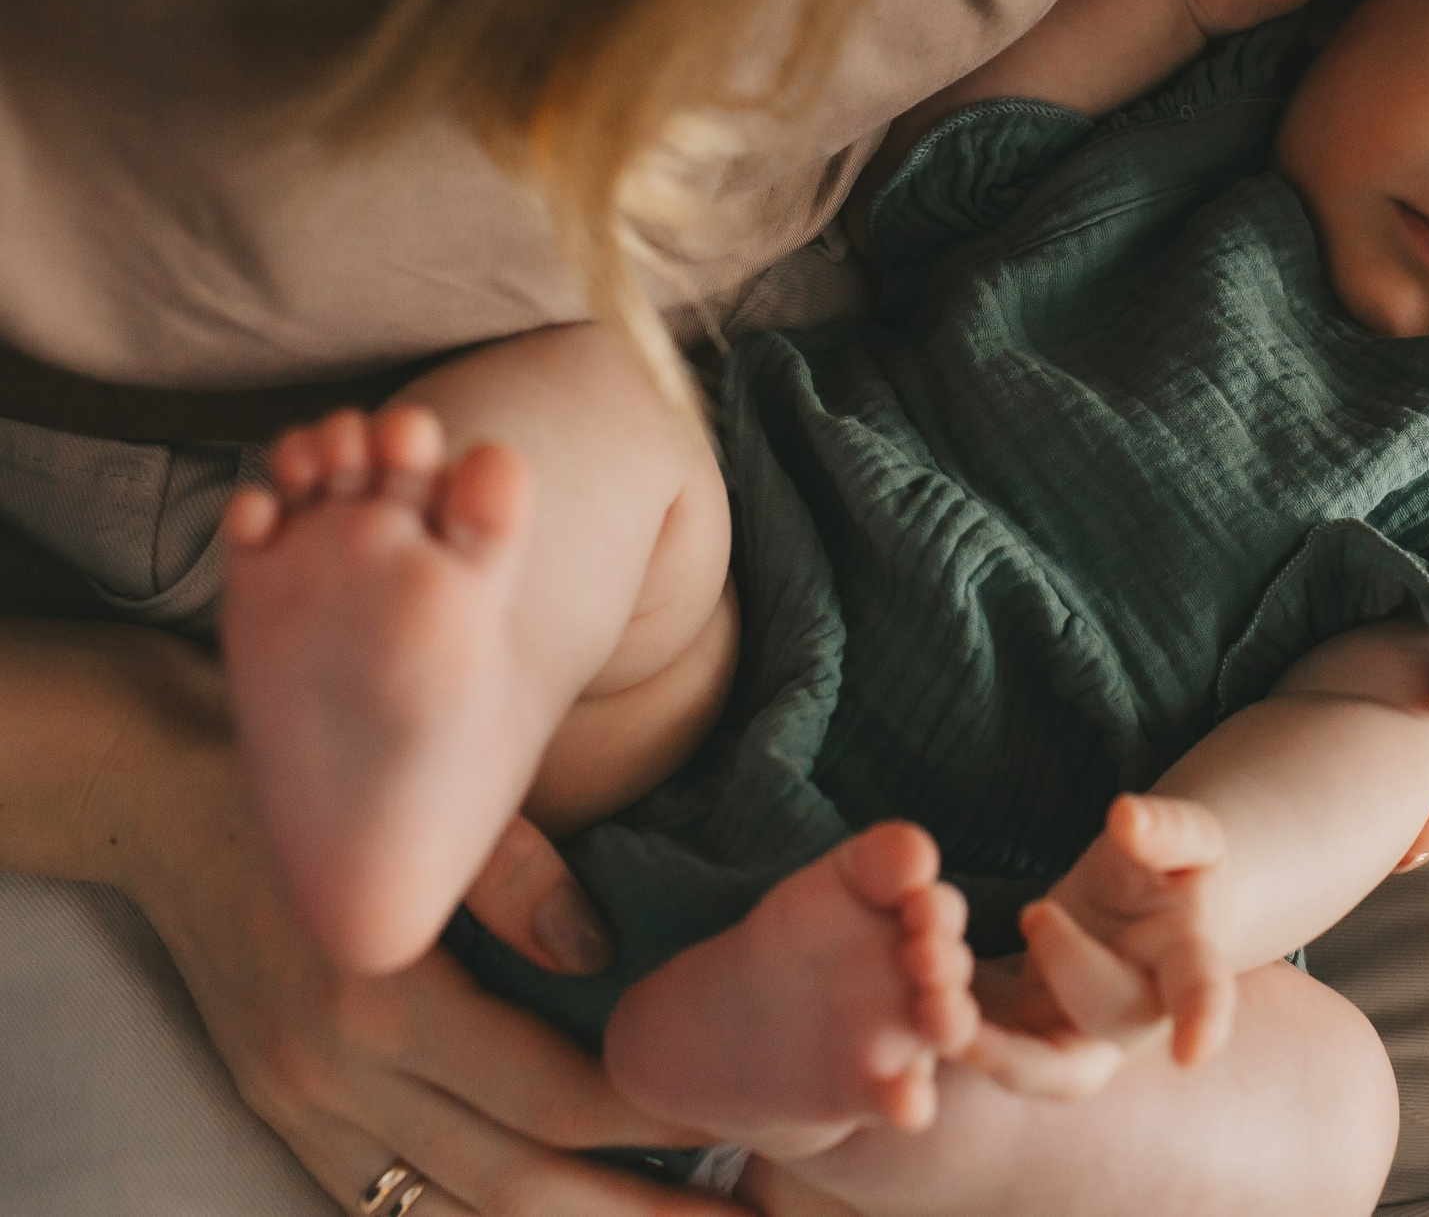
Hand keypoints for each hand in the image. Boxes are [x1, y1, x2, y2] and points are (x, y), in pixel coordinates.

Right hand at [122, 685, 729, 1215]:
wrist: (153, 802)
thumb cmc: (308, 784)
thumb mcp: (410, 800)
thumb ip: (515, 877)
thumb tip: (604, 951)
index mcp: (383, 999)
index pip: (549, 1092)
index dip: (653, 1114)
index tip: (746, 1118)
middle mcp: (339, 1078)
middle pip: (514, 1186)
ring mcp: (305, 1112)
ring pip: (452, 1212)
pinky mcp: (287, 1121)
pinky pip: (391, 1202)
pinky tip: (564, 1213)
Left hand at [957, 795, 1235, 1100]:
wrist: (1139, 909)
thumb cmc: (1169, 869)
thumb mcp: (1185, 835)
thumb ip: (1166, 827)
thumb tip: (1126, 819)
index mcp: (1188, 959)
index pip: (1202, 989)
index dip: (1203, 1020)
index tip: (1192, 1054)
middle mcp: (1137, 1016)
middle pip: (1108, 1020)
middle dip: (1071, 973)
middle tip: (1037, 912)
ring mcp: (1083, 1038)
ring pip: (1042, 1068)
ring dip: (991, 1047)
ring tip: (941, 1007)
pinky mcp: (1030, 1040)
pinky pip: (994, 1053)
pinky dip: (956, 1035)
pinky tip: (917, 1001)